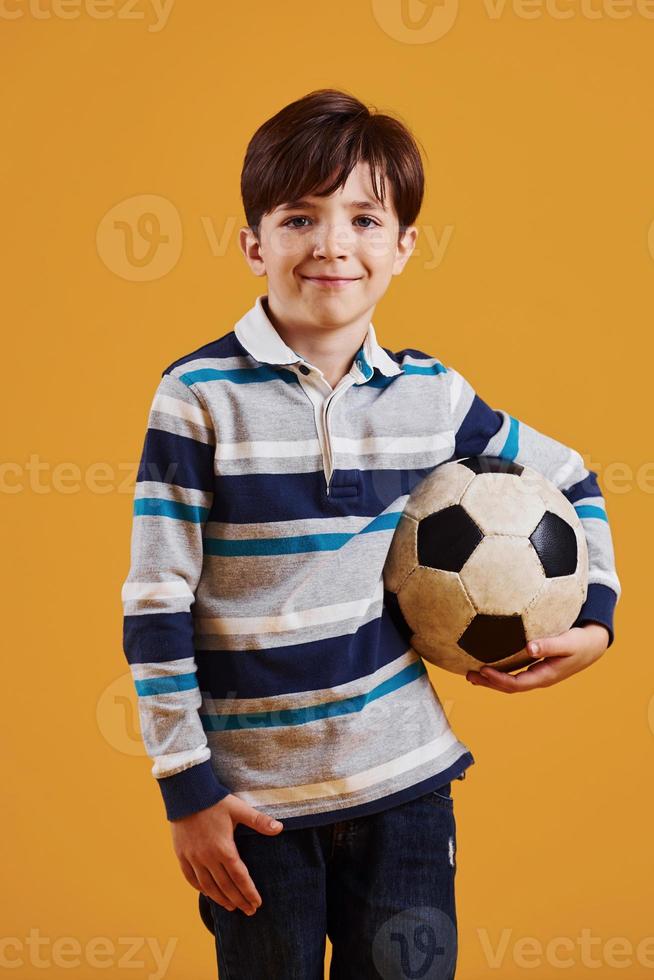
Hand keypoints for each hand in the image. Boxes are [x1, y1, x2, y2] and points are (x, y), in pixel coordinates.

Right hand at [169, 794, 283, 914]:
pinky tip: (208, 893)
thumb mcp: (239, 809)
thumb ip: (259, 821)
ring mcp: (193, 858)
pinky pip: (191, 878)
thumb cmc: (215, 800)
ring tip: (231, 907)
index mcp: (224, 848)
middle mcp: (208, 858)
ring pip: (208, 886)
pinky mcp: (181, 855)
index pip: (239, 877)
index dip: (249, 892)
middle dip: (239, 900)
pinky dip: (201, 888)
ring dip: (221, 899)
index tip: (257, 903)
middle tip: (249, 911)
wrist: (186, 793)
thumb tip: (280, 828)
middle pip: (225, 886)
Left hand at [465, 622, 608, 692]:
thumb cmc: (580, 641)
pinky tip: (487, 663)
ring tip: (471, 673)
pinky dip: (499, 671)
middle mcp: (538, 678)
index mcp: (545, 676)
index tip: (483, 669)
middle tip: (468, 675)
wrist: (592, 645)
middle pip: (509, 686)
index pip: (517, 684)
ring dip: (491, 679)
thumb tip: (529, 648)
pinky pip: (514, 672)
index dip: (499, 679)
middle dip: (489, 682)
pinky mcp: (535, 667)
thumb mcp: (567, 642)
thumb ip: (549, 645)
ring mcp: (536, 674)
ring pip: (510, 681)